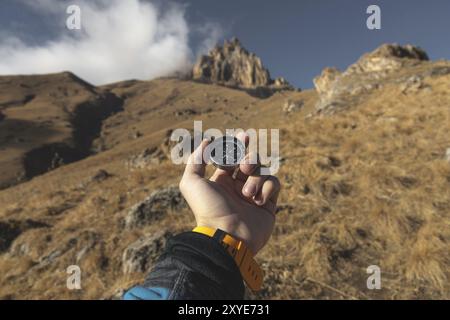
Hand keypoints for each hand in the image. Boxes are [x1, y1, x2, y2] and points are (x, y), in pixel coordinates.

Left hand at [179, 133, 280, 253]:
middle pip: (250, 160)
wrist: (227, 236)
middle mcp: (237, 186)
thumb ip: (196, 160)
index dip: (237, 145)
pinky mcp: (268, 204)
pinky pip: (275, 183)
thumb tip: (208, 141)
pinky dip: (268, 188)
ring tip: (247, 194)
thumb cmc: (208, 209)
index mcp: (221, 180)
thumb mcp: (192, 183)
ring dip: (256, 178)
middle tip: (245, 167)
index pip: (232, 157)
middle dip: (249, 158)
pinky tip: (258, 201)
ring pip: (262, 171)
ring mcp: (254, 195)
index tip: (243, 136)